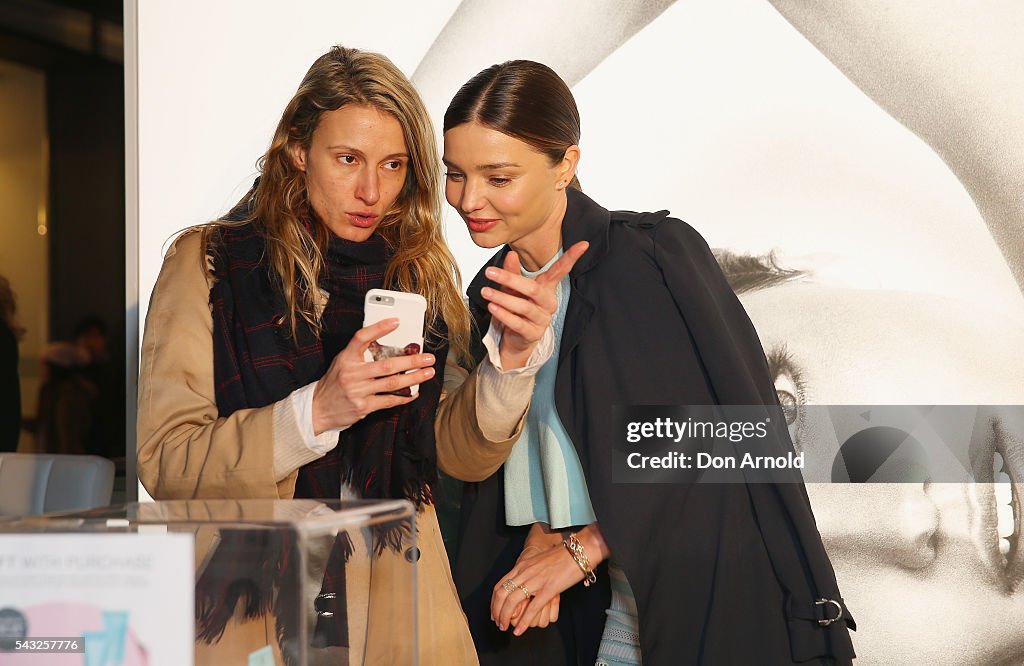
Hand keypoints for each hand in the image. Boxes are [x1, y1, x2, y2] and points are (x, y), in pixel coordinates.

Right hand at [311, 318, 435, 433]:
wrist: (318, 409)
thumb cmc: (335, 382)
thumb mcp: (342, 363)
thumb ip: (361, 354)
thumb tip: (391, 345)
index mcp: (346, 358)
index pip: (362, 338)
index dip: (379, 328)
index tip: (396, 321)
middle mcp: (352, 374)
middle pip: (387, 364)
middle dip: (411, 361)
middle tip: (428, 357)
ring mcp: (357, 391)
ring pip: (392, 383)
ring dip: (414, 378)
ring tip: (428, 372)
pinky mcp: (363, 407)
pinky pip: (389, 401)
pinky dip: (404, 397)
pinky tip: (414, 392)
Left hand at [481, 241, 587, 369]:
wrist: (515, 338)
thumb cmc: (516, 309)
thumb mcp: (513, 289)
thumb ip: (512, 273)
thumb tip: (511, 254)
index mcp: (547, 288)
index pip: (561, 271)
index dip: (571, 257)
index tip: (583, 244)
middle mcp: (548, 303)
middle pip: (533, 289)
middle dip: (510, 279)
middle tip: (490, 272)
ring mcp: (542, 320)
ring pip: (524, 307)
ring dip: (502, 298)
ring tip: (486, 292)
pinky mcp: (532, 334)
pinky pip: (518, 323)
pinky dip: (503, 314)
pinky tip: (492, 307)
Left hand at [490, 522, 608, 635]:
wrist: (578, 550)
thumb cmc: (561, 556)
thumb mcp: (538, 562)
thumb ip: (528, 573)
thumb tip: (522, 585)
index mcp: (522, 566)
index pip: (499, 585)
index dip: (494, 602)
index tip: (494, 612)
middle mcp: (525, 572)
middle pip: (502, 595)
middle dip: (497, 612)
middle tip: (498, 623)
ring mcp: (536, 581)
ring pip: (512, 602)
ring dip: (505, 618)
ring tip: (505, 627)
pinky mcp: (548, 589)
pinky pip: (532, 608)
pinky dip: (523, 622)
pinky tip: (520, 630)